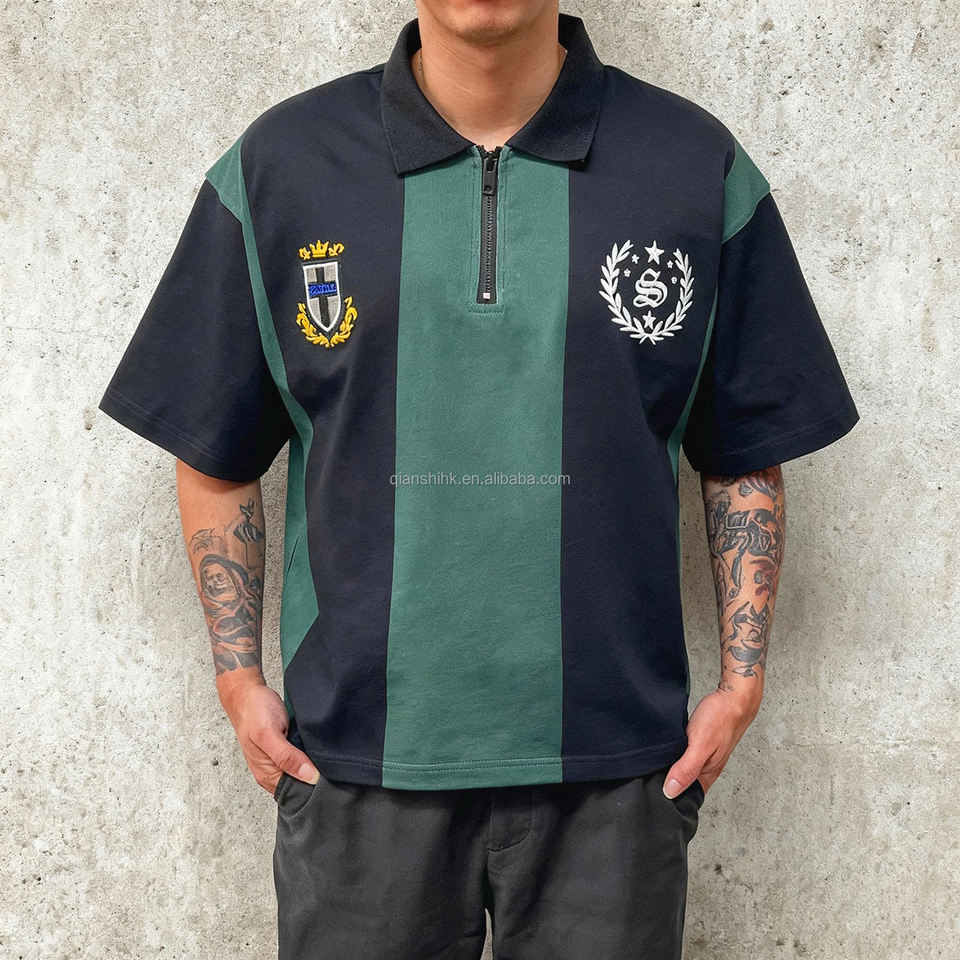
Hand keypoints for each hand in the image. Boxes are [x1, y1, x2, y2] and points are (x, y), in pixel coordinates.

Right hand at [220, 680, 320, 794]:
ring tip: (326, 757)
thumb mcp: (268, 734)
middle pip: (299, 785)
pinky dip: (310, 755)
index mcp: (266, 775)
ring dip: (314, 766)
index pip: (294, 793)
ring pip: (302, 772)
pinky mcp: (286, 749)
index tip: (328, 779)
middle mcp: (273, 771)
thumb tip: (308, 777)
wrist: (248, 693)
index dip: (311, 788)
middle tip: (330, 765)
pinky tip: (317, 749)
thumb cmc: (254, 712)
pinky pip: (301, 758)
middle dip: (315, 778)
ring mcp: (279, 760)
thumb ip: (286, 756)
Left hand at [662, 687, 760, 797]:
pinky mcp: (700, 743)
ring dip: (669, 767)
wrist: (733, 697)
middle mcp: (706, 768)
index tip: (651, 793)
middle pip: (683, 783)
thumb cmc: (720, 719)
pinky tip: (667, 749)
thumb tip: (670, 791)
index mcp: (707, 774)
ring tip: (653, 765)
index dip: (669, 797)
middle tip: (646, 778)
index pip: (686, 796)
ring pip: (682, 768)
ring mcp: (703, 755)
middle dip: (666, 782)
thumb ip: (686, 769)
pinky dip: (674, 753)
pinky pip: (684, 754)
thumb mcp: (700, 746)